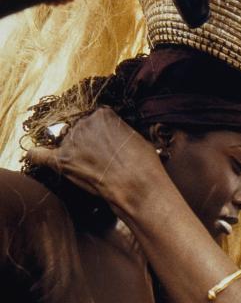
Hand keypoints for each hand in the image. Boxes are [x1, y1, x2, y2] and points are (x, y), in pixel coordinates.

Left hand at [26, 108, 160, 210]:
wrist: (138, 187)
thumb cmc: (144, 165)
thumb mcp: (137, 138)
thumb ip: (119, 132)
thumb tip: (114, 138)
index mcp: (103, 114)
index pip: (92, 118)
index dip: (97, 132)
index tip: (102, 142)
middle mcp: (84, 123)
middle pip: (76, 128)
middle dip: (84, 141)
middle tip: (97, 158)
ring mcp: (72, 142)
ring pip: (61, 141)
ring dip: (69, 152)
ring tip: (87, 167)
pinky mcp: (63, 162)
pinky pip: (39, 154)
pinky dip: (35, 155)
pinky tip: (34, 155)